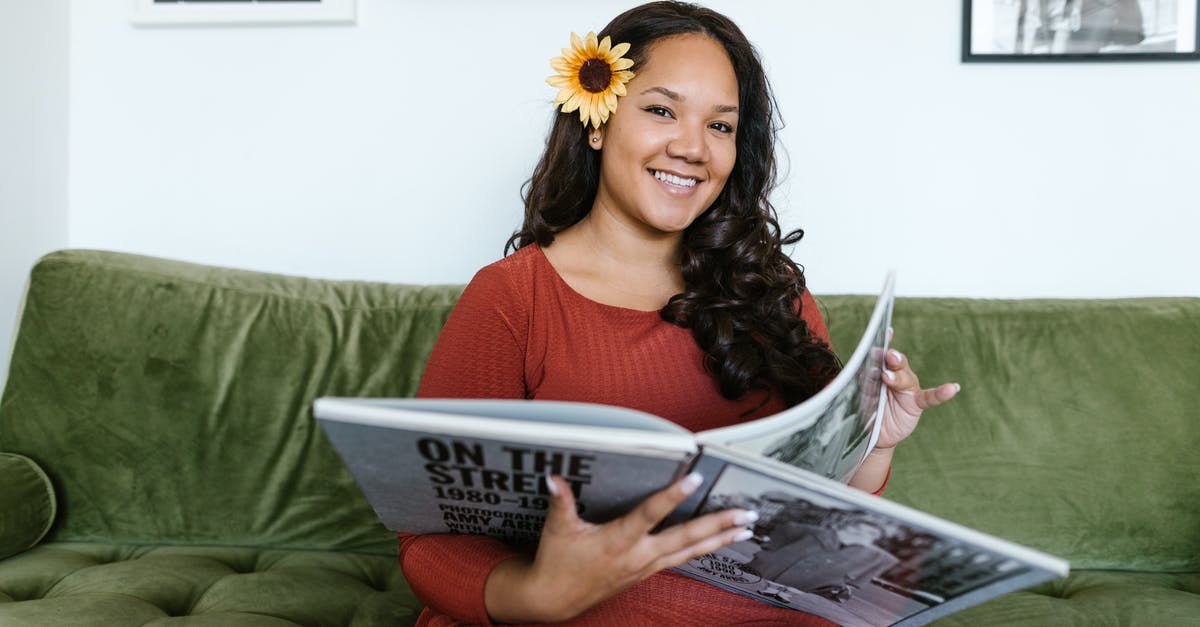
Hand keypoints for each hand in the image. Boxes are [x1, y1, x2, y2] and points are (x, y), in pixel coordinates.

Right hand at [484, 473, 756, 622]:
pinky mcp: (646, 573)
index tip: (695, 479)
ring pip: (689, 551)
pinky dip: (702, 550)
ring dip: (719, 540)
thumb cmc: (557, 563)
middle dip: (718, 525)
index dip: (673, 496)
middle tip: (746, 514)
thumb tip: (554, 476)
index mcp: (618, 540)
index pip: (650, 514)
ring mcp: (646, 566)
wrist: (555, 599)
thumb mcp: (558, 530)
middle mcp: (639, 554)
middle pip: (686, 538)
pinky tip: (718, 543)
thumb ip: (561, 501)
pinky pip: (681, 559)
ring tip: (745, 529)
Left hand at [875, 328, 958, 449]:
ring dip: (899, 376)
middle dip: (892, 358)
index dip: (883, 342)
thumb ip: (864, 382)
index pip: (880, 354)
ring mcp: (907, 389)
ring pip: (906, 378)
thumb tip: (866, 370)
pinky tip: (953, 388)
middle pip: (895, 363)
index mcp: (879, 369)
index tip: (886, 332)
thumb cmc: (866, 409)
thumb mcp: (860, 394)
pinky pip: (930, 397)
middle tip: (888, 356)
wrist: (873, 433)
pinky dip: (942, 393)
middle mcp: (895, 375)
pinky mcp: (916, 403)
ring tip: (889, 376)